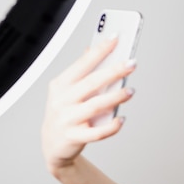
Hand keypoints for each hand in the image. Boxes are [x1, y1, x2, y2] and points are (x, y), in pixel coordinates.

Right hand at [41, 37, 136, 173]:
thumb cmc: (65, 113)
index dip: (99, 50)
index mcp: (60, 85)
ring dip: (116, 97)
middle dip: (114, 71)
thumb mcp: (67, 90)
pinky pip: (97, 132)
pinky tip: (122, 119)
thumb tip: (94, 49)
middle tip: (131, 63)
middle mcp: (62, 101)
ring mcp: (67, 120)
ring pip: (96, 106)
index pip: (82, 63)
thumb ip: (81, 72)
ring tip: (131, 91)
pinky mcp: (75, 137)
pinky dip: (112, 126)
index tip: (115, 39)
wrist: (53, 144)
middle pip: (92, 83)